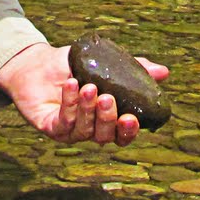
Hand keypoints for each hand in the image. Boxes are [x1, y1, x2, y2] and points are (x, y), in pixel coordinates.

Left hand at [0, 42, 168, 146]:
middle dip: (108, 119)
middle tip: (107, 98)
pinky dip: (69, 104)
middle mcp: (90, 130)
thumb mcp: (105, 64)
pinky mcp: (49, 127)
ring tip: (88, 87)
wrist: (36, 63)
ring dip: (87, 109)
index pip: (123, 135)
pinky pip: (63, 122)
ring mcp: (69, 131)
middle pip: (105, 136)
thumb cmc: (72, 67)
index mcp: (106, 120)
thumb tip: (163, 71)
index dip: (129, 131)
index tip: (133, 118)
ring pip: (85, 130)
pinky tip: (71, 85)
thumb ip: (134, 69)